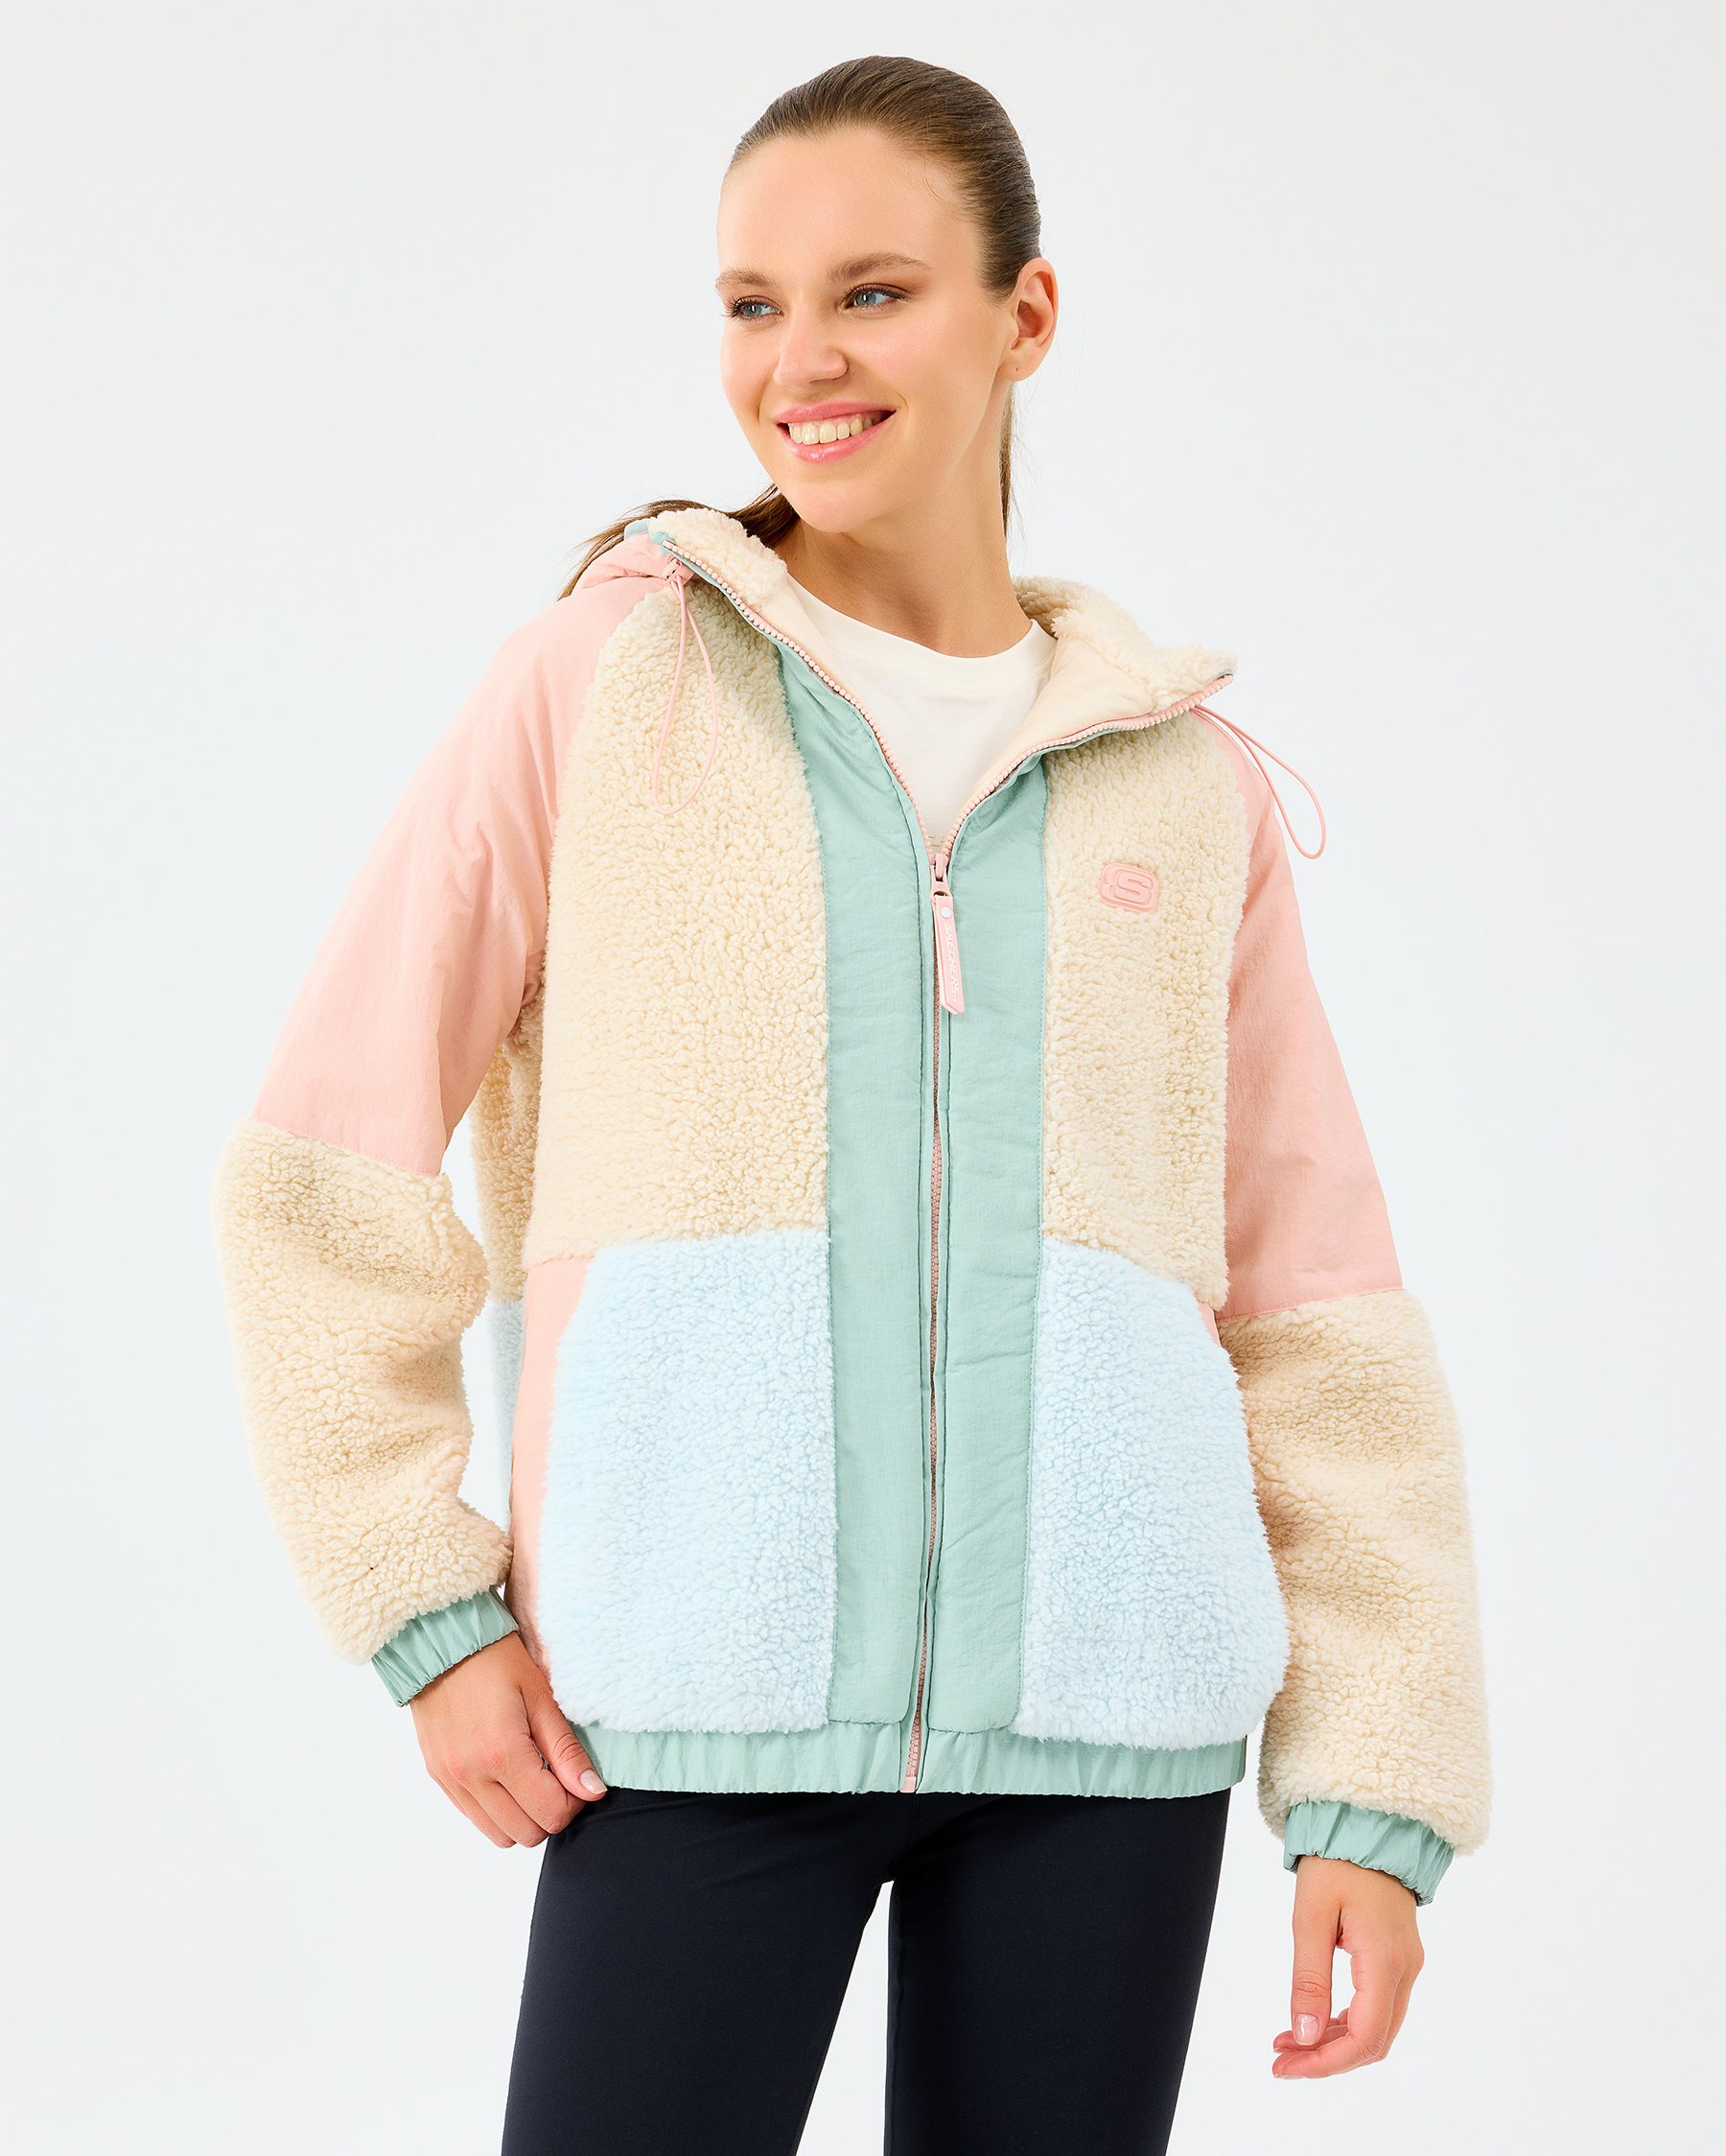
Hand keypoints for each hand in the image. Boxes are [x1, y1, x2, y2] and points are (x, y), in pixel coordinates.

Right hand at [408, 1632, 606, 1846]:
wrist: (443, 1640)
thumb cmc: (497, 1660)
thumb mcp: (543, 1697)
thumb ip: (567, 1751)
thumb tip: (593, 1791)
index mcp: (502, 1754)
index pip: (552, 1814)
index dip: (575, 1802)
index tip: (577, 1778)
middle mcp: (472, 1775)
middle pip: (527, 1834)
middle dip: (551, 1813)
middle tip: (557, 1778)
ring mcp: (451, 1779)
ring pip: (499, 1835)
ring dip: (523, 1817)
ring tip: (531, 1778)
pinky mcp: (438, 1777)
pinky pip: (474, 1818)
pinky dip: (497, 1810)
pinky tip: (506, 1776)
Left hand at [1272, 1856, 1423, 2078]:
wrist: (1366, 1824)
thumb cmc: (1336, 1863)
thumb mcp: (1310, 1917)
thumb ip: (1308, 1979)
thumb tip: (1303, 2036)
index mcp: (1385, 1961)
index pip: (1364, 2038)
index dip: (1326, 2063)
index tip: (1286, 2067)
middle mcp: (1405, 1970)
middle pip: (1374, 2041)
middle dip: (1327, 2059)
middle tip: (1281, 2061)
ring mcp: (1406, 1964)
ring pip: (1377, 2027)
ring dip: (1334, 2043)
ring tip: (1287, 2043)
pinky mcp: (1398, 1958)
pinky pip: (1378, 2006)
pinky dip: (1346, 2022)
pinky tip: (1313, 2020)